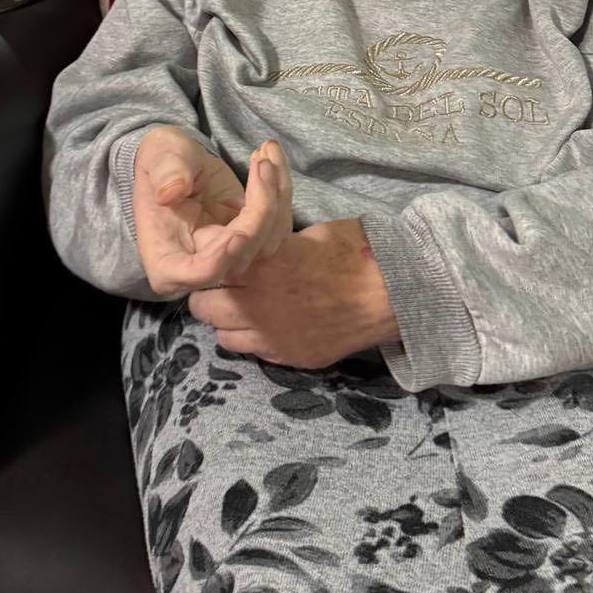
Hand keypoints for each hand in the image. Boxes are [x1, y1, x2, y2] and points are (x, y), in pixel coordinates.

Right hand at [132, 129, 291, 296]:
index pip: (197, 273)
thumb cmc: (161, 161)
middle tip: (261, 163)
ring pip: (269, 241)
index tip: (238, 234)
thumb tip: (170, 192)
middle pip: (243, 255)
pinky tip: (271, 158)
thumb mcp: (158, 157)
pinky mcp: (251, 236)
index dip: (220, 259)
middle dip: (261, 208)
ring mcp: (230, 253)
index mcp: (166, 259)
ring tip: (266, 152)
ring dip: (277, 194)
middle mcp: (201, 265)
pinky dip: (281, 190)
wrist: (178, 161)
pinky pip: (277, 224)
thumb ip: (165, 173)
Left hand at [189, 216, 400, 368]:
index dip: (211, 262)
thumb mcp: (302, 235)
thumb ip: (268, 247)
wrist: (389, 292)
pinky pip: (254, 352)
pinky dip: (255, 339)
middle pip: (203, 307)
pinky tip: (274, 324)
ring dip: (229, 321)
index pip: (206, 268)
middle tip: (229, 285)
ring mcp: (271, 338)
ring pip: (223, 336)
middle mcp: (255, 306)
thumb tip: (249, 247)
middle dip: (211, 293)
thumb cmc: (351, 250)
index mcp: (258, 267)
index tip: (218, 258)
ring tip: (249, 308)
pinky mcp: (289, 358)